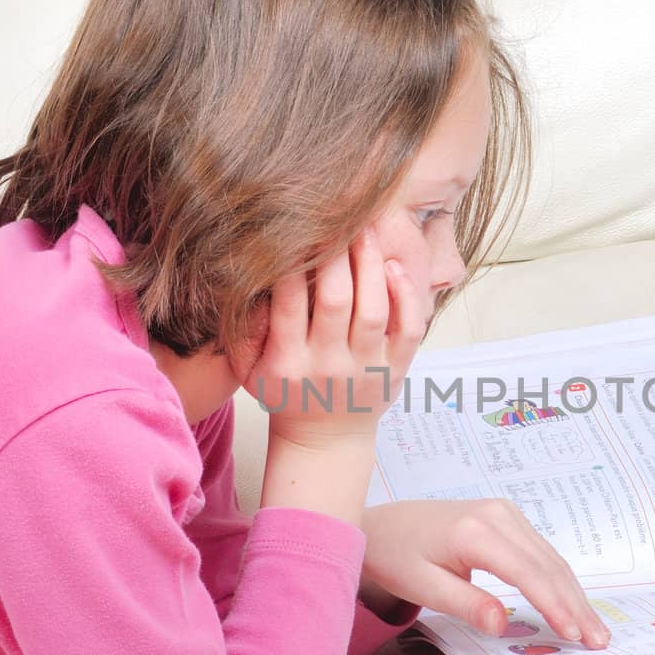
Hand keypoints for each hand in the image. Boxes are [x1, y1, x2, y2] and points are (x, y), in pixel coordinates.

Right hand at [251, 230, 426, 522]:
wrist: (324, 441)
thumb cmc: (285, 392)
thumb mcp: (249, 370)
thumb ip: (245, 328)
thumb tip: (248, 275)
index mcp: (287, 364)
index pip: (289, 304)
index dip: (292, 263)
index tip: (294, 227)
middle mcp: (328, 366)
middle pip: (335, 300)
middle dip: (336, 253)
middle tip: (337, 214)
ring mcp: (367, 369)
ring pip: (374, 309)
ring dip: (370, 264)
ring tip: (365, 227)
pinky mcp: (397, 370)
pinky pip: (409, 329)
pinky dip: (406, 296)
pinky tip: (393, 267)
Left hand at [361, 499, 611, 647]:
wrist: (382, 524)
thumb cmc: (397, 556)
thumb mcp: (422, 586)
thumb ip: (465, 603)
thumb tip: (502, 625)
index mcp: (476, 532)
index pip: (528, 573)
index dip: (555, 606)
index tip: (575, 635)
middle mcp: (498, 515)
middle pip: (548, 565)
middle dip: (576, 605)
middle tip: (598, 641)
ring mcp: (506, 513)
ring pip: (551, 559)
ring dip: (574, 595)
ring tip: (594, 629)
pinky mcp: (507, 518)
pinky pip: (541, 553)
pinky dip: (559, 580)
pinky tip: (572, 604)